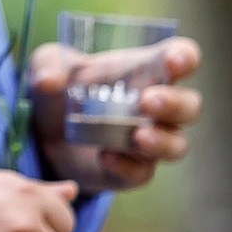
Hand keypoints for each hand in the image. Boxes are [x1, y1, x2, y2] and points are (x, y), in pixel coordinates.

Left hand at [31, 37, 202, 191]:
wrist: (43, 135)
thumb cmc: (59, 89)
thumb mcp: (46, 66)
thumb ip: (46, 65)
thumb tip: (49, 80)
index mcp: (144, 69)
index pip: (180, 57)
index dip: (185, 58)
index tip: (177, 61)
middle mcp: (154, 106)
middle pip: (189, 106)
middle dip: (175, 104)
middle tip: (148, 102)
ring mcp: (148, 141)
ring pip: (177, 145)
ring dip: (162, 141)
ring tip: (138, 136)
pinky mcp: (132, 170)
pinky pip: (142, 173)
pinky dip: (127, 166)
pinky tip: (105, 156)